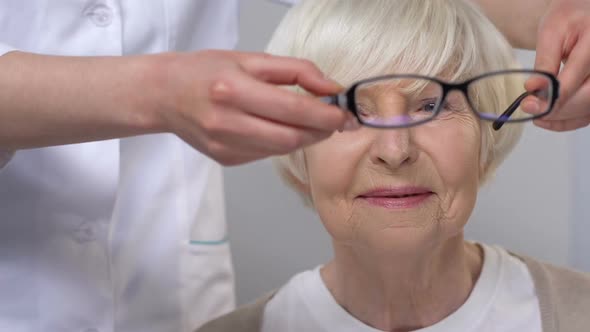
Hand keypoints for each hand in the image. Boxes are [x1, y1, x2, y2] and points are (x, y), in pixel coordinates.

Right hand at [148, 50, 353, 164]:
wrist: (163, 95)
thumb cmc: (204, 71)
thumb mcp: (250, 59)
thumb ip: (296, 71)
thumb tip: (332, 88)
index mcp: (233, 90)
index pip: (293, 110)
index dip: (326, 115)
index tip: (344, 113)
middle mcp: (228, 123)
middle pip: (292, 138)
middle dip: (321, 131)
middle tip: (335, 120)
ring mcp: (226, 146)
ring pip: (282, 149)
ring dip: (305, 138)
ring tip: (311, 122)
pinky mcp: (226, 160)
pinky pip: (266, 154)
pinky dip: (282, 143)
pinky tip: (279, 128)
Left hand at [532, 0, 589, 130]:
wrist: (582, 14)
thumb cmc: (568, 18)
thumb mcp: (551, 33)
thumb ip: (544, 61)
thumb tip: (533, 89)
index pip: (576, 79)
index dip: (552, 97)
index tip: (529, 104)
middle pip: (586, 98)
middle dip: (556, 109)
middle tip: (529, 108)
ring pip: (587, 109)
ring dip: (561, 118)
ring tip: (536, 115)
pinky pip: (588, 112)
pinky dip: (567, 120)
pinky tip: (546, 118)